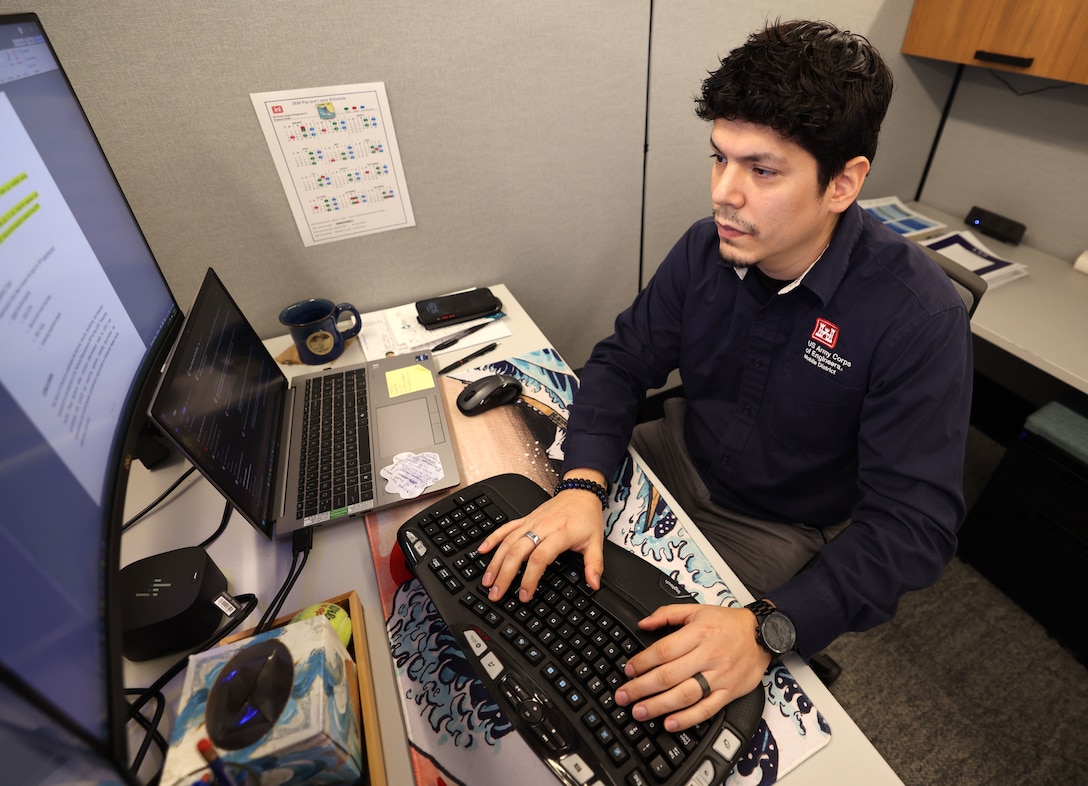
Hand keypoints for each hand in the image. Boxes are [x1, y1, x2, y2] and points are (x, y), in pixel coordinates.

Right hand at [478, 477, 604, 602]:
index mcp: (559, 534)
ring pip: (507, 542)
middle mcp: (541, 527)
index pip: (539, 558)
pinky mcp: (525, 518)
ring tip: (487, 580)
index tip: (525, 595)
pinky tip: (482, 551)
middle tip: (496, 593)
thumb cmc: (586, 516)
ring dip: (495, 562)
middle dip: (504, 574)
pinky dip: (492, 539)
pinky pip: (505, 528)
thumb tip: (594, 584)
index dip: (530, 578)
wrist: (580, 492)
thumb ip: (594, 565)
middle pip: (517, 552)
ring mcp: (530, 522)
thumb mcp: (596, 541)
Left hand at [615, 604, 770, 731]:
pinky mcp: (729, 692)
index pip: (664, 650)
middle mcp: (708, 656)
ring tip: (639, 712)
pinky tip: (670, 723)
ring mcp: (719, 676)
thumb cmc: (728, 623)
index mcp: (698, 633)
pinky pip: (707, 709)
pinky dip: (687, 719)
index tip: (628, 670)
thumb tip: (643, 624)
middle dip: (642, 688)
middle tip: (623, 696)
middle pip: (669, 675)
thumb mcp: (697, 610)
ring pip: (685, 695)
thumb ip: (667, 614)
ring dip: (659, 706)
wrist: (763, 635)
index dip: (643, 662)